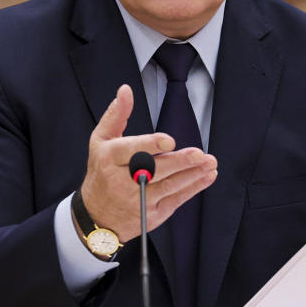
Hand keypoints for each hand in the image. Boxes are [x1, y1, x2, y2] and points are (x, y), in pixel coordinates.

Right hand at [80, 84, 217, 241]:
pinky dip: (193, 189)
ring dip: (191, 174)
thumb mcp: (101, 141)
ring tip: (209, 163)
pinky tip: (206, 177)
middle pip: (153, 170)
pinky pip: (175, 200)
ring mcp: (138, 201)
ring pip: (168, 186)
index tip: (168, 141)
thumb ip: (116, 115)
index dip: (150, 145)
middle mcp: (121, 182)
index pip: (130, 151)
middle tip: (198, 154)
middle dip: (178, 162)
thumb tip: (126, 90)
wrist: (96, 216)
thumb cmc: (101, 172)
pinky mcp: (151, 215)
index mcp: (108, 160)